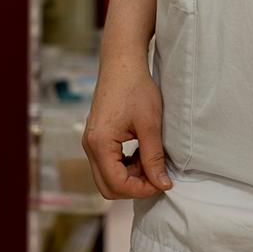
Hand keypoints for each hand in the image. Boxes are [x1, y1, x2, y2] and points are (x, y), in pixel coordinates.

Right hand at [81, 53, 173, 199]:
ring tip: (151, 162)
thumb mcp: (150, 124)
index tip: (162, 182)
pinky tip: (142, 154)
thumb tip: (162, 184)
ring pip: (107, 176)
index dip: (141, 189)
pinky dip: (125, 166)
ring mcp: (91, 142)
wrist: (122, 62)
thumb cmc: (136, 88)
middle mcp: (89, 146)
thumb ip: (153, 157)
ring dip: (130, 177)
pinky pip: (107, 164)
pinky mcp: (96, 137)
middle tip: (157, 176)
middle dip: (133, 187)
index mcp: (99, 143)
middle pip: (107, 186)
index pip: (117, 184)